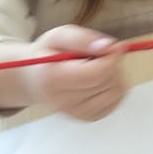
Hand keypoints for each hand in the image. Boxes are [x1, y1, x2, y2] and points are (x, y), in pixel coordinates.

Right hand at [0, 25, 126, 120]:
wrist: (37, 78)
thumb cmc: (49, 54)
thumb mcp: (59, 36)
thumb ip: (81, 39)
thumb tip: (108, 46)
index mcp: (52, 79)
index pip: (95, 74)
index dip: (111, 59)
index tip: (115, 46)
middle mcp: (63, 101)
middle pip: (107, 83)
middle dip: (111, 64)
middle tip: (100, 54)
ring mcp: (77, 113)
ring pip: (115, 92)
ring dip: (115, 75)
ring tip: (97, 65)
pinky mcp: (89, 117)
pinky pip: (116, 100)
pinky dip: (115, 87)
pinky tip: (100, 79)